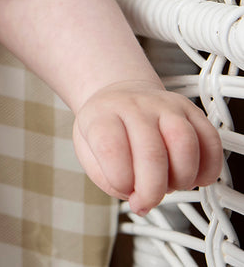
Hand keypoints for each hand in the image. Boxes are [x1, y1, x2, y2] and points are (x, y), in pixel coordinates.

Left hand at [72, 79, 221, 214]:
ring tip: (171, 185)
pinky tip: (193, 178)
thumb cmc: (106, 130)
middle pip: (152, 152)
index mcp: (101, 115)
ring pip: (186, 144)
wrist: (119, 97)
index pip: (111, 148)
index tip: (125, 192)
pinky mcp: (192, 111)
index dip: (121, 180)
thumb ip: (106, 178)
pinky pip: (211, 142)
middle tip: (147, 201)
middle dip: (152, 190)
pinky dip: (208, 170)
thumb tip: (137, 197)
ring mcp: (165, 106)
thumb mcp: (88, 152)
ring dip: (182, 178)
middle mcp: (135, 106)